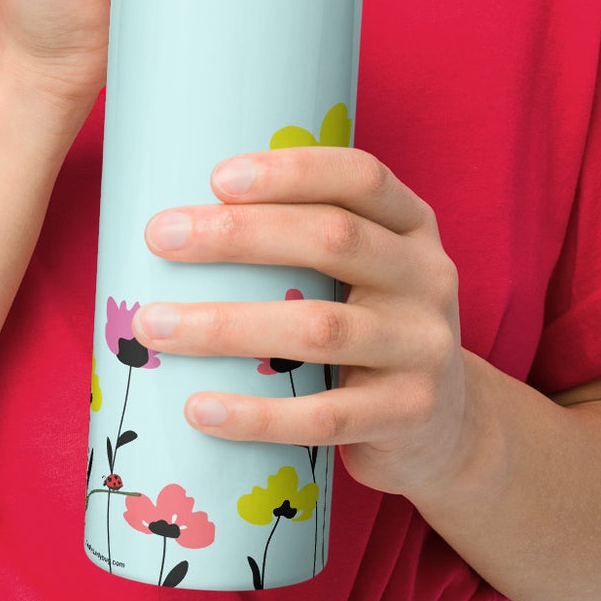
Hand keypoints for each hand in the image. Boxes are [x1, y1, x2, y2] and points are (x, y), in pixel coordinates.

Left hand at [133, 146, 475, 502]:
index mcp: (413, 227)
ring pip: (319, 330)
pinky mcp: (407, 415)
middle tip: (161, 237)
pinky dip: (255, 414)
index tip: (216, 177)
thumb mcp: (364, 273)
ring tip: (155, 326)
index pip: (361, 178)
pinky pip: (322, 416)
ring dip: (226, 326)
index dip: (292, 171)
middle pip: (334, 240)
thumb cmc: (369, 330)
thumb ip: (307, 244)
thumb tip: (180, 222)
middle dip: (238, 234)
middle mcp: (428, 277)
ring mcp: (424, 348)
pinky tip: (198, 408)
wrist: (446, 428)